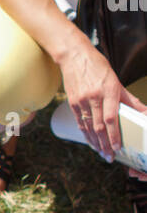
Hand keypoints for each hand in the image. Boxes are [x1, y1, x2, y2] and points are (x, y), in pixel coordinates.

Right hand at [59, 40, 146, 163]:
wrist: (74, 56)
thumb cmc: (98, 67)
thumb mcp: (117, 81)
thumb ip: (129, 100)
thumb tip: (144, 113)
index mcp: (108, 91)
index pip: (111, 118)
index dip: (114, 134)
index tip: (117, 146)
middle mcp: (94, 97)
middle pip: (99, 126)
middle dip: (105, 144)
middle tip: (110, 156)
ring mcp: (81, 101)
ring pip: (88, 127)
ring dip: (95, 143)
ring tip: (102, 153)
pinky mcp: (73, 102)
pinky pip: (80, 122)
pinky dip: (86, 134)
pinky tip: (91, 142)